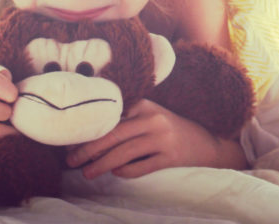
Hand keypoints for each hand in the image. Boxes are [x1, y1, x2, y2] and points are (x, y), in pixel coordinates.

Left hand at [66, 99, 246, 178]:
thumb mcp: (152, 116)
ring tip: (86, 173)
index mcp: (146, 105)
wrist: (207, 144)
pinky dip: (125, 171)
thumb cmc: (171, 130)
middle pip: (114, 135)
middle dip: (88, 149)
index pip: (112, 116)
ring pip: (124, 153)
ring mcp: (164, 139)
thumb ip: (127, 119)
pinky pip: (141, 167)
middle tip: (71, 160)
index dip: (90, 129)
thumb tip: (89, 133)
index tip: (71, 140)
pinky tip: (115, 172)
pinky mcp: (171, 158)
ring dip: (101, 164)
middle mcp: (154, 119)